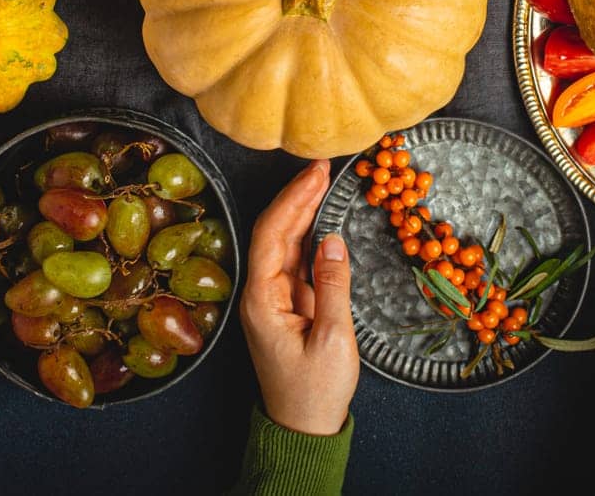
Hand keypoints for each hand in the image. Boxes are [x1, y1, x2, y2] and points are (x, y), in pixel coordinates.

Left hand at [240, 160, 358, 435]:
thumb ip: (333, 286)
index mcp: (262, 300)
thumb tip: (333, 239)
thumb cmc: (315, 391)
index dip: (292, 199)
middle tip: (322, 166)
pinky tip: (321, 215)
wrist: (303, 427)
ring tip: (323, 180)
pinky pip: (295, 259)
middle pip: (274, 232)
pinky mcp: (287, 304)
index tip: (315, 173)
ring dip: (302, 210)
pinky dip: (308, 233)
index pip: (272, 235)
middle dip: (297, 196)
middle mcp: (261, 293)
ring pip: (284, 242)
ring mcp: (273, 298)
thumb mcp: (333, 339)